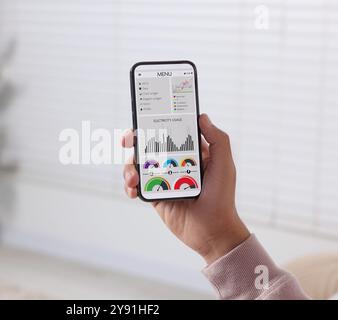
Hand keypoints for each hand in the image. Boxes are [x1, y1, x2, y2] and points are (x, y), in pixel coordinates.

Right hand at [122, 114, 249, 263]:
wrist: (212, 231)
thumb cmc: (222, 197)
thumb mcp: (224, 164)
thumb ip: (217, 139)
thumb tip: (202, 116)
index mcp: (190, 153)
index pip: (170, 132)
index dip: (156, 123)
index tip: (145, 117)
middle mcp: (174, 163)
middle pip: (149, 145)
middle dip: (134, 140)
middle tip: (128, 140)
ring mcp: (162, 179)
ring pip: (138, 164)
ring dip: (130, 166)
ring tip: (133, 177)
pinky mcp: (154, 195)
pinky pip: (137, 185)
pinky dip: (130, 185)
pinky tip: (133, 189)